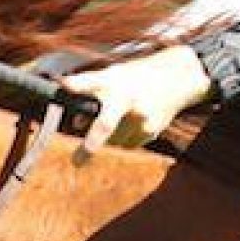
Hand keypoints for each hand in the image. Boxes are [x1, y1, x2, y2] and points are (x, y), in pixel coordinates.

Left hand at [61, 46, 213, 159]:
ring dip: (108, 137)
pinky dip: (124, 138)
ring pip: (113, 140)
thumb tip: (77, 124)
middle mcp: (128, 100)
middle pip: (105, 126)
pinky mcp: (152, 130)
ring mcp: (142, 117)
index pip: (93, 81)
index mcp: (115, 82)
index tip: (65, 85)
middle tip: (76, 163)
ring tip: (118, 119)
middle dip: (89, 147)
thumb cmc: (133, 78)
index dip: (78, 84)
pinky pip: (128, 143)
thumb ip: (90, 97)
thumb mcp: (111, 77)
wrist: (174, 79)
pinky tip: (133, 122)